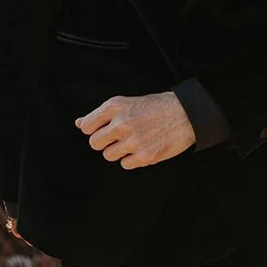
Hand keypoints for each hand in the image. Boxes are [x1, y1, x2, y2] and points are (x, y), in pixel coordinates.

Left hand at [76, 92, 194, 168]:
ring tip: (134, 141)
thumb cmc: (157, 106)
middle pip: (94, 144)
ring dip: (119, 151)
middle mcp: (121, 124)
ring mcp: (132, 141)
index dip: (94, 129)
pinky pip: (125, 164)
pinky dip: (132, 159)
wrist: (186, 113)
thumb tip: (79, 123)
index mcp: (115, 107)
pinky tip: (143, 147)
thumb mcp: (127, 102)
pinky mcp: (144, 156)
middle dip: (105, 142)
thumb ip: (102, 114)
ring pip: (109, 155)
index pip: (87, 126)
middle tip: (119, 136)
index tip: (104, 128)